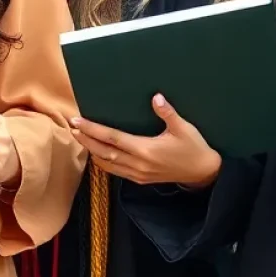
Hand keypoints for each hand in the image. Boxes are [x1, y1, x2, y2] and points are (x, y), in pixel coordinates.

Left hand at [72, 94, 221, 187]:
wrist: (204, 174)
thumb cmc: (194, 148)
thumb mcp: (184, 128)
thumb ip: (168, 113)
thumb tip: (156, 97)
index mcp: (146, 150)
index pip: (112, 138)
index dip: (93, 129)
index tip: (77, 121)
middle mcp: (138, 164)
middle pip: (104, 152)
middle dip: (86, 139)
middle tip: (71, 127)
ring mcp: (138, 174)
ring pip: (107, 164)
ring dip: (91, 151)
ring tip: (79, 137)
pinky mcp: (141, 179)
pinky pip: (116, 172)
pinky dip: (102, 162)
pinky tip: (97, 153)